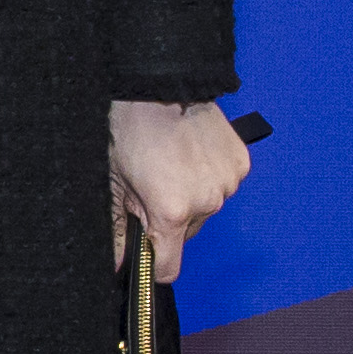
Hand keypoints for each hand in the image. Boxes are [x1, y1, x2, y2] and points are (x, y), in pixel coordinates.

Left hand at [108, 98, 249, 282]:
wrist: (161, 86)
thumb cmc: (131, 129)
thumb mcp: (112, 183)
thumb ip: (115, 230)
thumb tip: (116, 265)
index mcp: (171, 212)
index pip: (168, 267)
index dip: (153, 263)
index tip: (146, 252)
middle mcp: (206, 203)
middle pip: (185, 233)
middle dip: (167, 218)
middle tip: (151, 187)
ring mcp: (227, 183)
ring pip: (205, 208)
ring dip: (190, 196)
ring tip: (171, 165)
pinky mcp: (240, 165)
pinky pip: (222, 184)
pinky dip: (207, 176)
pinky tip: (190, 155)